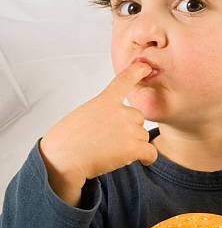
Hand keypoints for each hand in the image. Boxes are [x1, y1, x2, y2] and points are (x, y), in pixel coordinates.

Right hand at [40, 62, 158, 184]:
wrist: (63, 158)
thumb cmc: (67, 140)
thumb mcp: (83, 114)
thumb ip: (103, 112)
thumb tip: (115, 123)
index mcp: (105, 100)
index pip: (123, 80)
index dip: (137, 71)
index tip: (145, 66)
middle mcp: (120, 111)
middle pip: (138, 118)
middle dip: (129, 129)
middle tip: (110, 140)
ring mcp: (128, 128)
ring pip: (142, 136)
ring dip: (133, 145)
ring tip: (112, 152)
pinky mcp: (133, 147)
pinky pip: (150, 152)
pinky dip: (148, 158)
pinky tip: (144, 161)